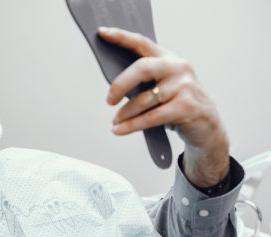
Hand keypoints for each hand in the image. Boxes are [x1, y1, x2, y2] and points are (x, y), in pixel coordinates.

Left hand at [98, 27, 228, 186]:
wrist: (207, 125)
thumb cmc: (179, 104)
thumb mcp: (164, 86)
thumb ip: (144, 81)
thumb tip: (114, 88)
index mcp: (168, 59)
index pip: (142, 43)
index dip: (121, 37)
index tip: (102, 33)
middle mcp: (178, 68)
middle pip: (142, 68)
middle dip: (120, 84)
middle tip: (109, 100)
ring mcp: (184, 86)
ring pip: (144, 99)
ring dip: (125, 113)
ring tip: (115, 122)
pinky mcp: (186, 107)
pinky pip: (150, 117)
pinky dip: (131, 125)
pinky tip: (119, 130)